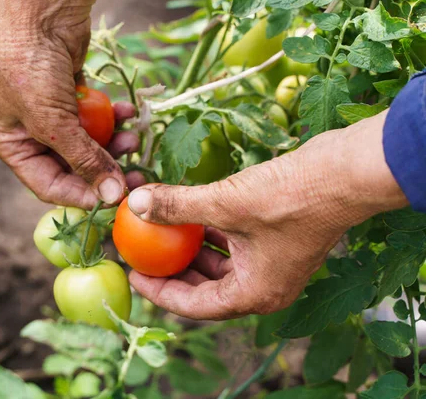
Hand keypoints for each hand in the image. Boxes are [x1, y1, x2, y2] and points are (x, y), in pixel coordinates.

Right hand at [0, 0, 138, 208]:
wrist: (41, 8)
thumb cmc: (30, 66)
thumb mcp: (53, 121)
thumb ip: (83, 160)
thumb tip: (110, 196)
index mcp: (10, 143)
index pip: (48, 185)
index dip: (81, 196)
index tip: (113, 200)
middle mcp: (29, 131)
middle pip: (73, 166)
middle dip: (104, 169)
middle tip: (135, 176)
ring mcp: (52, 112)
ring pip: (89, 143)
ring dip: (113, 143)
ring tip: (134, 138)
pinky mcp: (73, 96)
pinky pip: (97, 118)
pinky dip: (113, 118)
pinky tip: (128, 113)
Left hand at [126, 111, 407, 319]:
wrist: (346, 173)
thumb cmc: (291, 197)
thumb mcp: (225, 204)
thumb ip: (178, 206)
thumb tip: (135, 202)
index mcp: (253, 294)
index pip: (193, 305)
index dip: (159, 291)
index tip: (134, 274)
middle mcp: (264, 286)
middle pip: (205, 288)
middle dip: (173, 270)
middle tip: (143, 253)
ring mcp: (272, 263)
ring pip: (219, 265)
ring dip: (191, 249)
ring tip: (161, 232)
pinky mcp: (276, 240)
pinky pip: (233, 245)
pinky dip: (211, 234)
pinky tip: (192, 215)